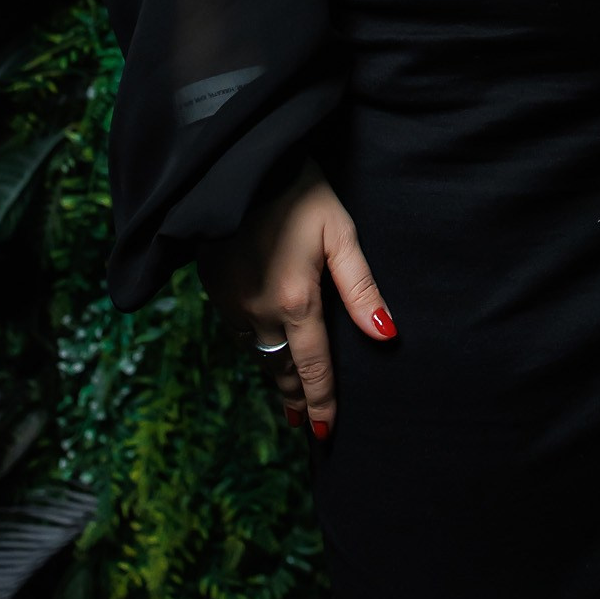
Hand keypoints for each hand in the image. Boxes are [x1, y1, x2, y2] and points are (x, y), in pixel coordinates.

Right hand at [196, 156, 395, 438]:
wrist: (232, 165)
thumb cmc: (296, 191)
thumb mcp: (339, 231)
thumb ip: (361, 287)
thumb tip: (386, 336)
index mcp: (294, 302)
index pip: (313, 368)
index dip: (321, 403)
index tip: (325, 433)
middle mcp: (258, 313)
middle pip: (282, 369)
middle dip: (296, 397)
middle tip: (307, 424)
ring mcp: (231, 304)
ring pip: (257, 355)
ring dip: (275, 374)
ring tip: (290, 394)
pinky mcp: (213, 289)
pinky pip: (238, 333)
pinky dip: (254, 348)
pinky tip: (263, 349)